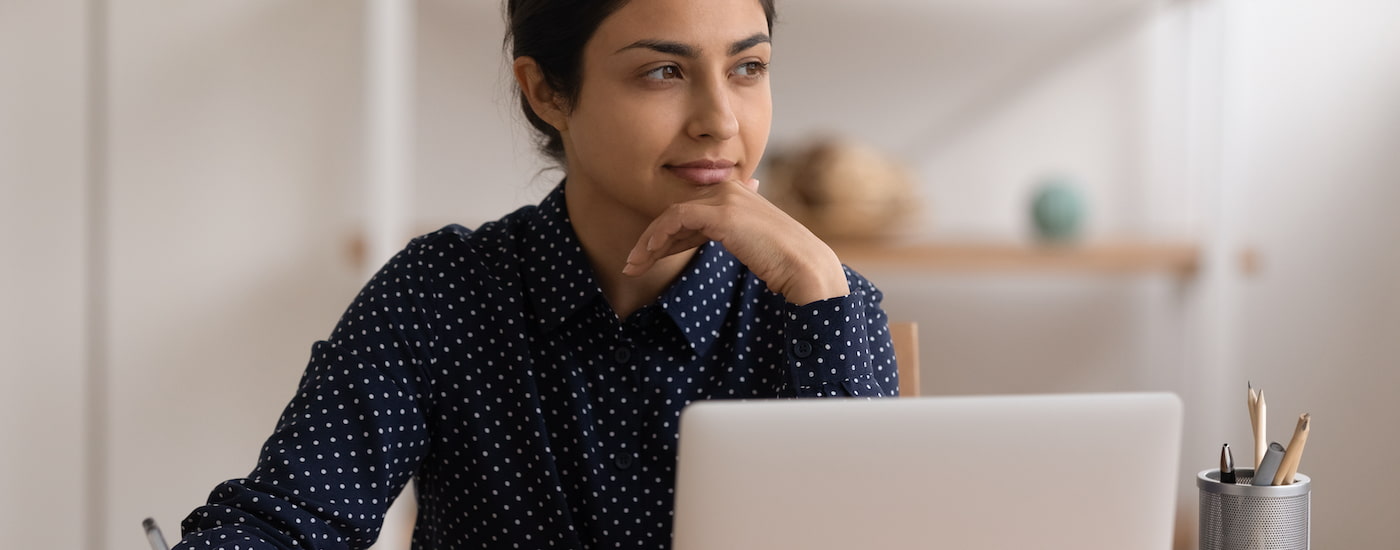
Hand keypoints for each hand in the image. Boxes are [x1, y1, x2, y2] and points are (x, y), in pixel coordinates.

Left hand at [622, 178, 848, 304]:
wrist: (805, 267)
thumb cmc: (783, 263)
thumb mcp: (750, 244)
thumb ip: (728, 235)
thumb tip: (702, 240)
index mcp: (738, 194)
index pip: (691, 210)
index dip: (667, 235)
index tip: (648, 258)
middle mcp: (731, 189)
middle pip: (678, 211)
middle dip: (652, 239)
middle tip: (632, 265)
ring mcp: (727, 198)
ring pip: (672, 214)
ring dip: (648, 241)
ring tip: (632, 266)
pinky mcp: (723, 213)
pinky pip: (677, 219)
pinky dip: (657, 236)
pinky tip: (646, 255)